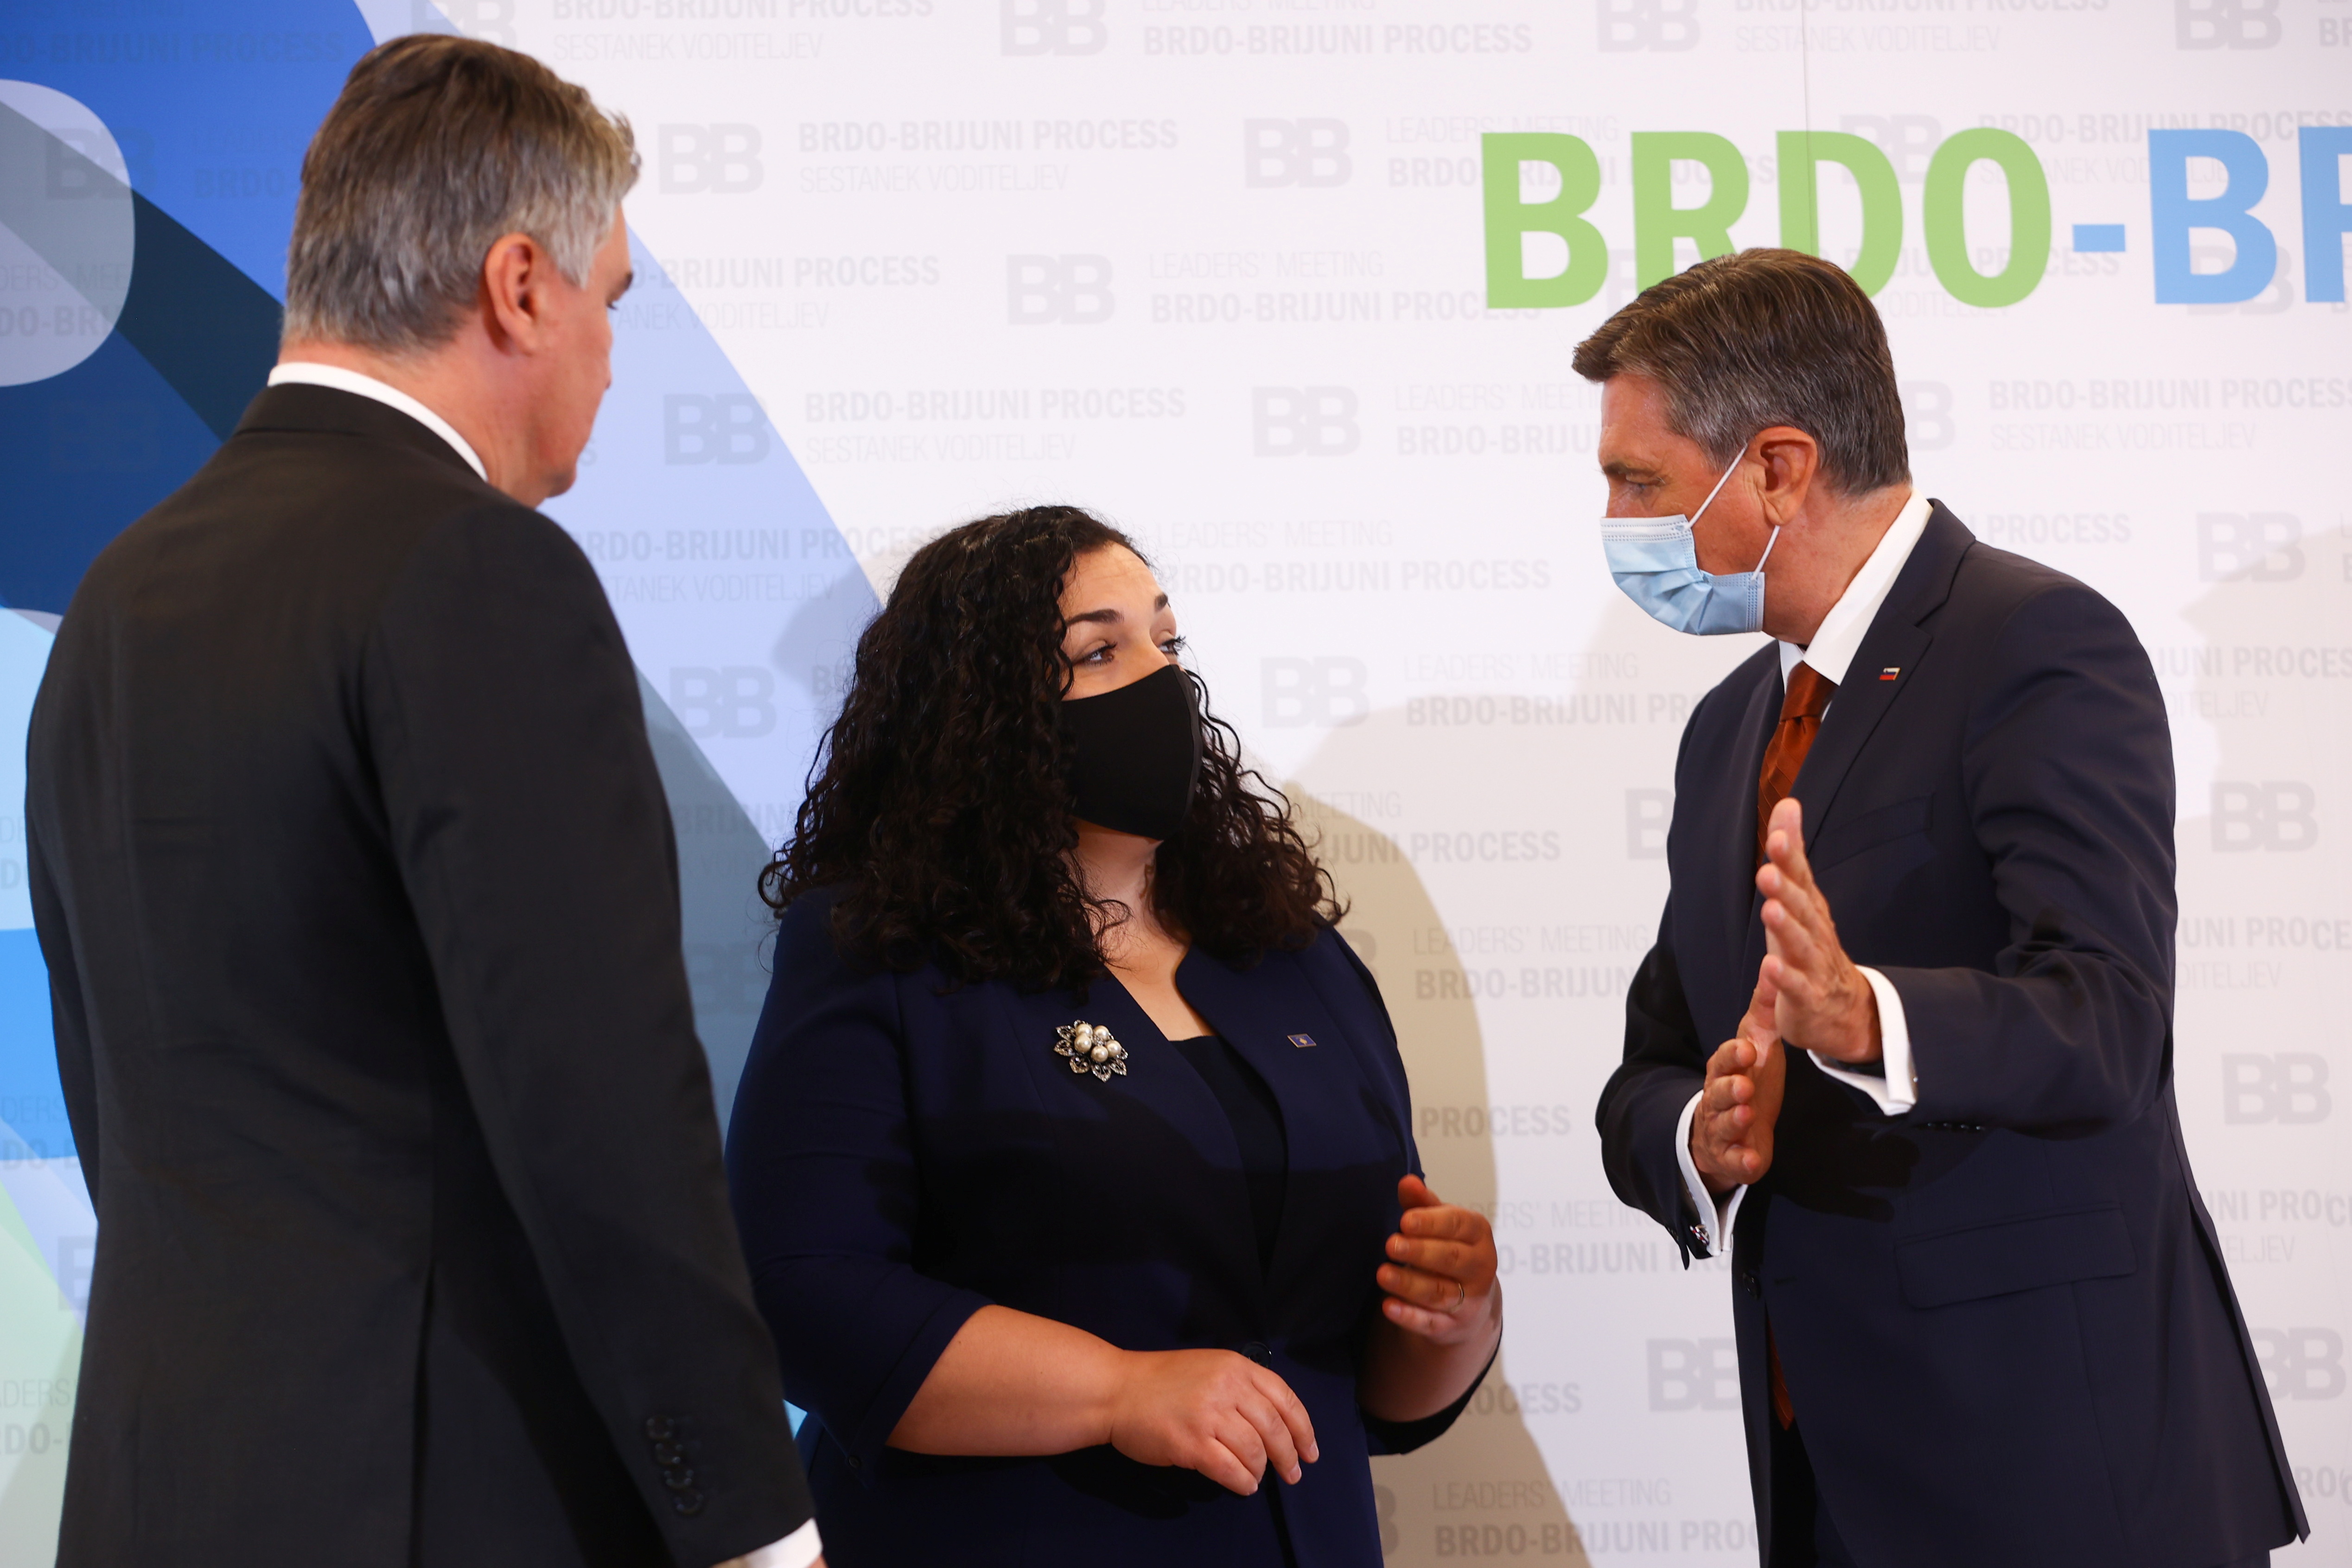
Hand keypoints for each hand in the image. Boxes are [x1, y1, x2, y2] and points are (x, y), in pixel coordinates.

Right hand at [1105, 1348, 1317, 1495]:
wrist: (1117, 1389)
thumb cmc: (1162, 1381)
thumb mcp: (1209, 1368)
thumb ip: (1241, 1387)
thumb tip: (1274, 1424)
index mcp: (1236, 1366)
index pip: (1285, 1399)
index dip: (1303, 1429)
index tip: (1310, 1450)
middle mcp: (1228, 1388)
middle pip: (1275, 1428)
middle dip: (1289, 1456)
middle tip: (1292, 1474)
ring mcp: (1209, 1416)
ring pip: (1255, 1452)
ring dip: (1261, 1472)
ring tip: (1256, 1478)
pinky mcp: (1192, 1444)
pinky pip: (1231, 1470)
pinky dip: (1243, 1483)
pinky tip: (1243, 1485)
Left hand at [1376, 1175, 1500, 1343]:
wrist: (1469, 1301)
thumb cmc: (1448, 1249)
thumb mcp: (1440, 1224)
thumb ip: (1422, 1203)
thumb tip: (1408, 1181)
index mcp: (1478, 1235)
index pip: (1459, 1225)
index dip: (1432, 1222)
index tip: (1404, 1220)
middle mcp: (1480, 1268)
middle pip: (1451, 1259)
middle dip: (1420, 1251)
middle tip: (1391, 1244)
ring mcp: (1469, 1301)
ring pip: (1440, 1293)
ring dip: (1409, 1284)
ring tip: (1382, 1273)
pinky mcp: (1452, 1327)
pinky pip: (1430, 1323)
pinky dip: (1409, 1316)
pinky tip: (1388, 1306)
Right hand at [1689, 968, 1786, 1192]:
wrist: (1728, 1134)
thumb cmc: (1745, 1082)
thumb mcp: (1756, 1048)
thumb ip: (1763, 1013)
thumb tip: (1773, 967)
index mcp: (1724, 1071)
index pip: (1724, 1059)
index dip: (1733, 1055)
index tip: (1748, 1049)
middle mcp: (1717, 1099)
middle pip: (1717, 1092)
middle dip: (1729, 1088)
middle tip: (1744, 1085)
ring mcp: (1723, 1130)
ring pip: (1723, 1124)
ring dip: (1733, 1119)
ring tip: (1746, 1114)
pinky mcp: (1734, 1158)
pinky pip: (1736, 1161)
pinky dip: (1743, 1161)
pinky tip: (1753, 1161)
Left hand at [1758, 796, 1881, 1064]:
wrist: (1845, 1009)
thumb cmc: (1812, 947)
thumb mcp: (1799, 898)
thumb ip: (1790, 854)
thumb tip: (1788, 804)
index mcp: (1809, 908)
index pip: (1800, 877)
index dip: (1789, 857)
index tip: (1776, 835)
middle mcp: (1814, 932)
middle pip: (1801, 907)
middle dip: (1786, 888)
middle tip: (1768, 868)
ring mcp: (1813, 965)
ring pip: (1800, 944)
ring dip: (1785, 927)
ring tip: (1770, 909)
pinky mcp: (1807, 997)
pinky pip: (1795, 987)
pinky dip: (1783, 977)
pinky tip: (1770, 966)